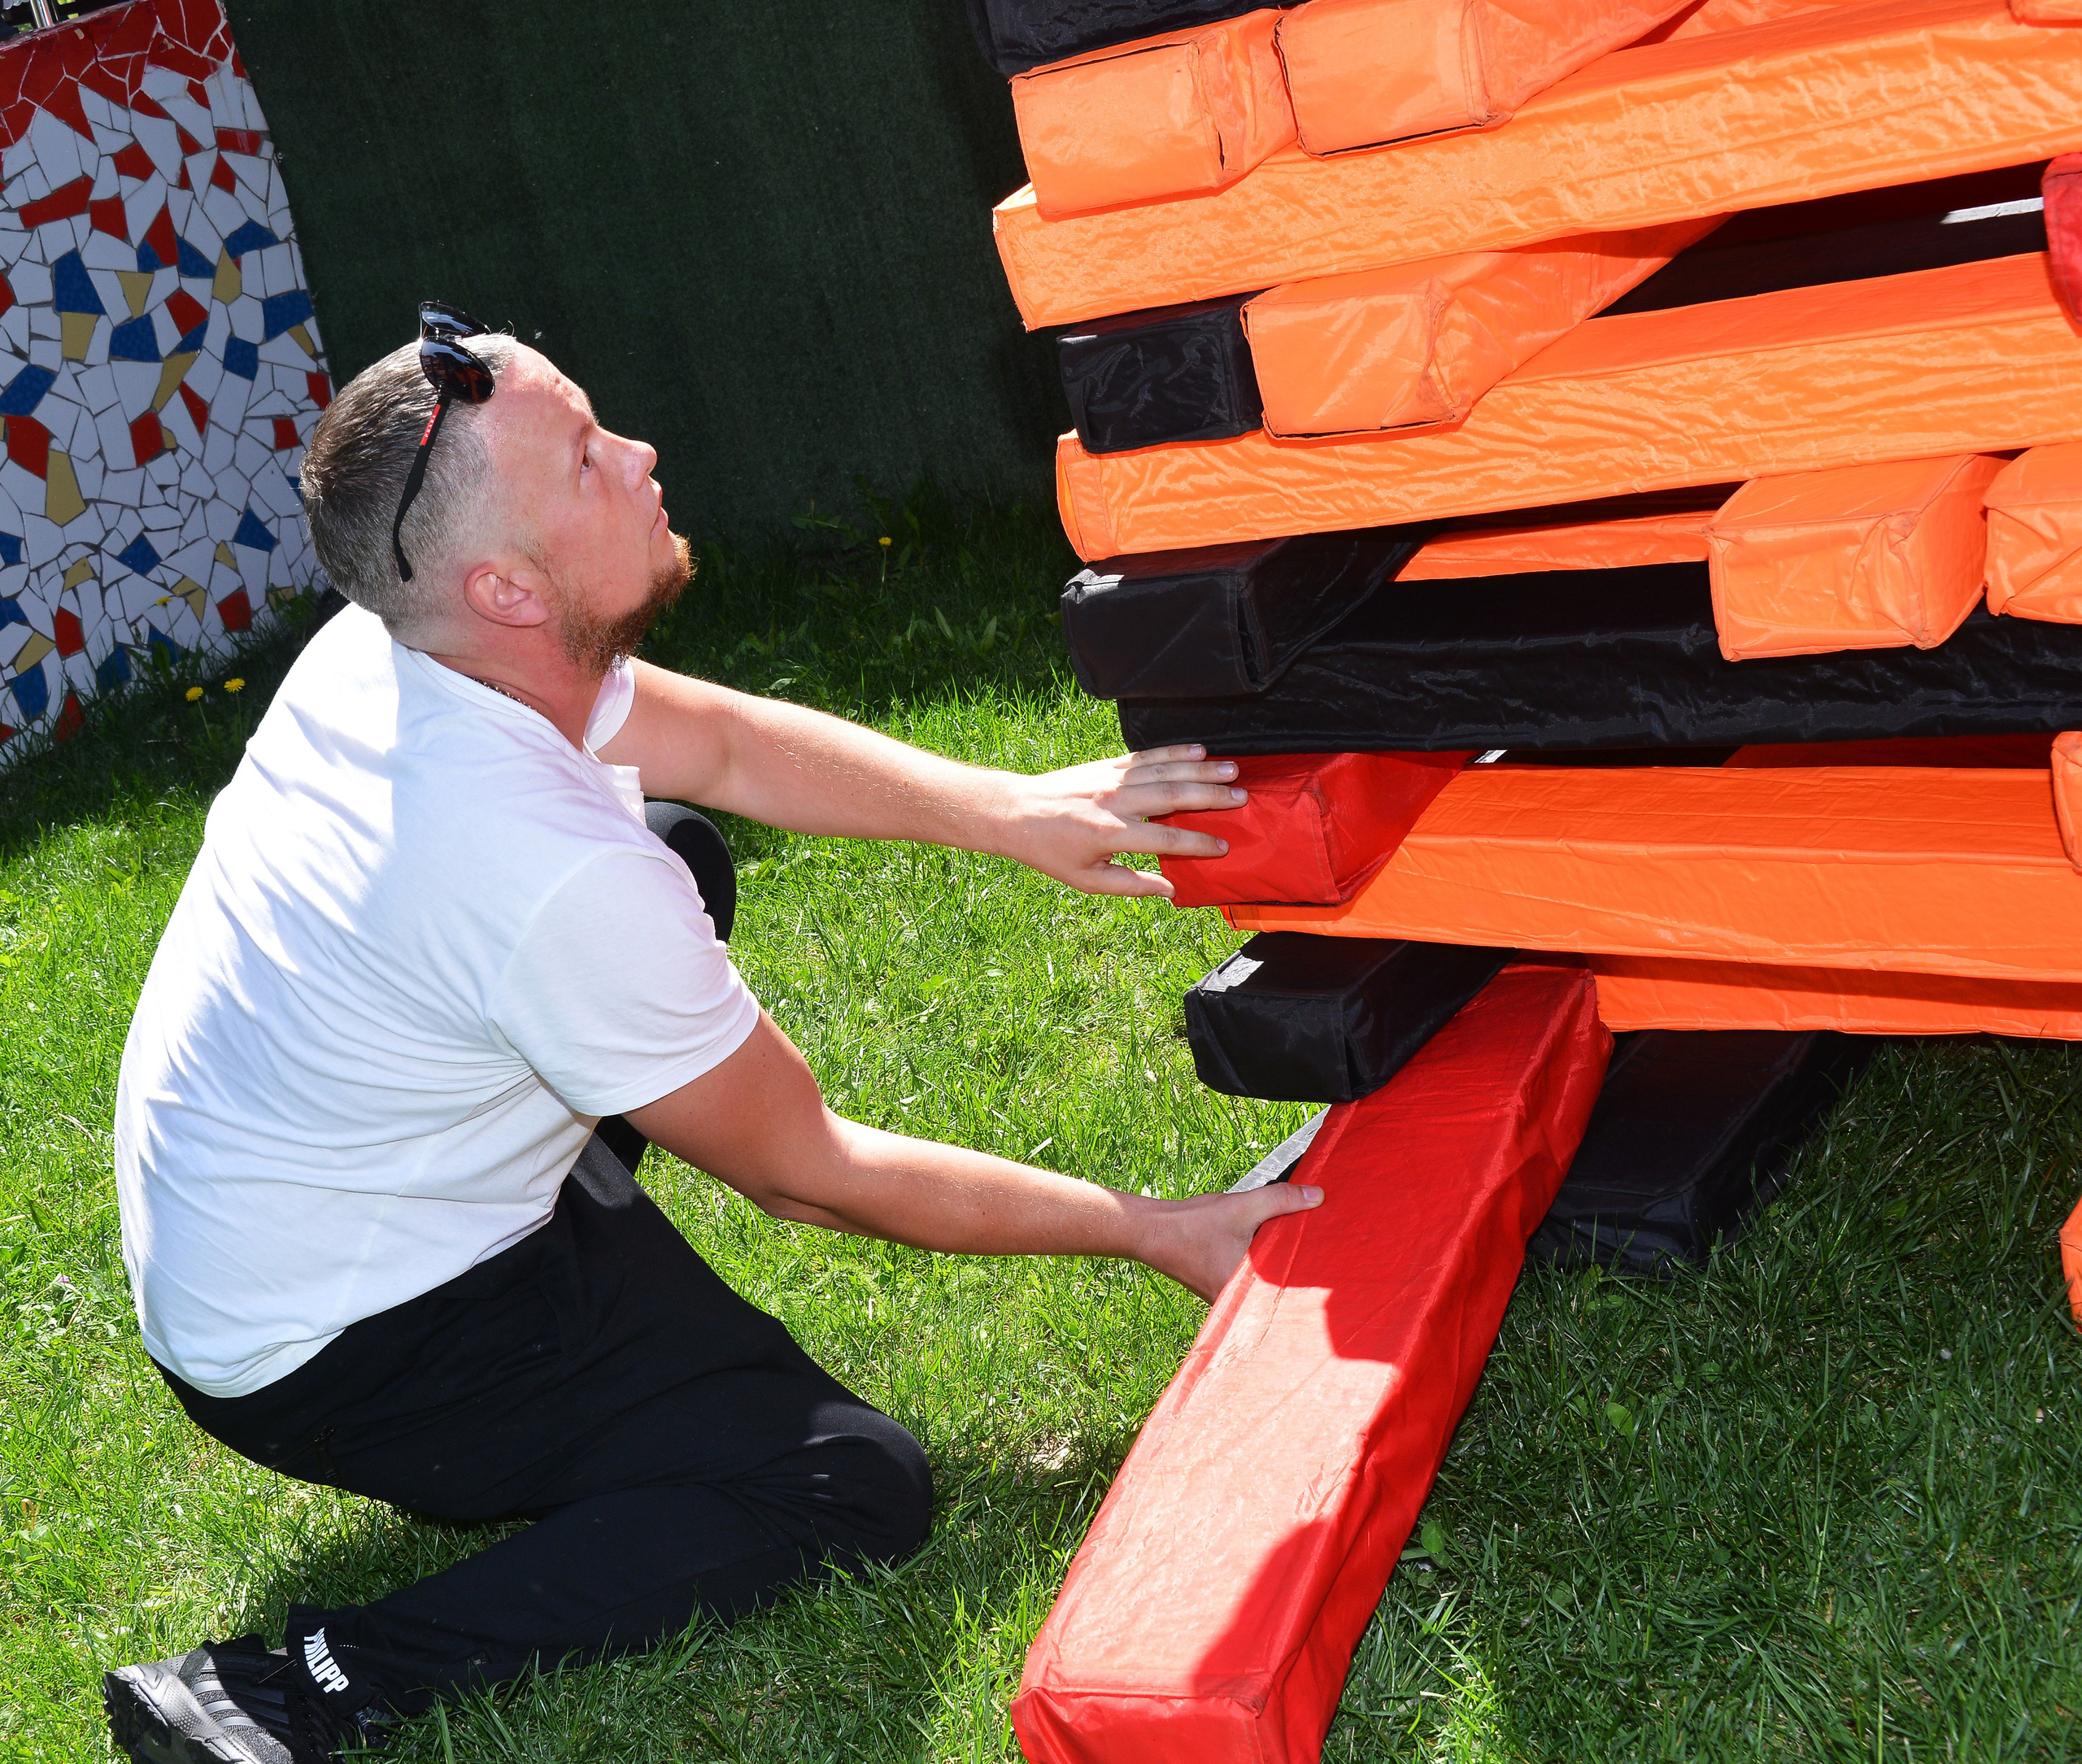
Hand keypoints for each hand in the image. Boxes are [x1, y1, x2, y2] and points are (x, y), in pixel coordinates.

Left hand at [996, 744, 1249, 896]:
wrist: (1016, 812)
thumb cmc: (1051, 852)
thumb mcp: (1087, 880)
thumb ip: (1131, 885)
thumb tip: (1170, 889)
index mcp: (1111, 833)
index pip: (1166, 837)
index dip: (1198, 842)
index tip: (1223, 846)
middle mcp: (1115, 802)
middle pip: (1172, 795)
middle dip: (1210, 795)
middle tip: (1241, 796)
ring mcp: (1112, 779)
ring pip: (1164, 771)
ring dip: (1200, 768)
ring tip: (1231, 768)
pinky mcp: (1107, 765)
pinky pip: (1147, 757)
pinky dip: (1173, 752)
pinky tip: (1197, 750)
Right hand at [1131, 1182, 1324, 1301]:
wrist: (1151, 1232)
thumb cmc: (1193, 1225)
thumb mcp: (1242, 1206)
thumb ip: (1281, 1200)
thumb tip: (1317, 1196)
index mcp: (1249, 1289)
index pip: (1293, 1282)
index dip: (1312, 1265)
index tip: (1330, 1251)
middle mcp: (1238, 1302)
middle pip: (1280, 1281)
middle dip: (1295, 1262)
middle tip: (1316, 1243)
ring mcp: (1228, 1298)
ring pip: (1264, 1278)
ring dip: (1274, 1260)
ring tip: (1291, 1241)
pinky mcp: (1220, 1288)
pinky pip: (1249, 1277)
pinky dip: (1257, 1261)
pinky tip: (1262, 1244)